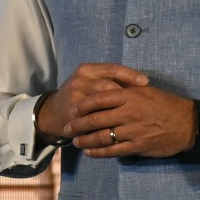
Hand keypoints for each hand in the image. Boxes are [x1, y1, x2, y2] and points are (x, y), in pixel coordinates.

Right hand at [35, 63, 149, 142]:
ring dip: (120, 112)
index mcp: (86, 70)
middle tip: (144, 103)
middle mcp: (79, 82)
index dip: (130, 74)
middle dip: (127, 95)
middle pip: (109, 87)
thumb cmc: (80, 94)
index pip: (112, 69)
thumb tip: (141, 83)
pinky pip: (96, 122)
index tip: (145, 82)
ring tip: (136, 117)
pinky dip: (110, 126)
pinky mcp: (74, 118)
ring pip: (103, 106)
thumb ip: (110, 80)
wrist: (53, 112)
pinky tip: (124, 129)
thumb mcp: (91, 81)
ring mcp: (75, 100)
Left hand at [64, 81, 194, 158]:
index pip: (99, 99)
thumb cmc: (166, 104)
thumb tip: (106, 88)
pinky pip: (114, 151)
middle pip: (96, 119)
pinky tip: (91, 153)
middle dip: (78, 125)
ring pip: (102, 137)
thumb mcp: (146, 91)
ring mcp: (133, 130)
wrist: (189, 123)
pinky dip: (99, 153)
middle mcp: (129, 112)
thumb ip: (126, 90)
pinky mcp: (138, 146)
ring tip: (76, 142)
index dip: (83, 105)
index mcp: (130, 96)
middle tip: (67, 128)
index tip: (73, 109)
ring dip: (86, 141)